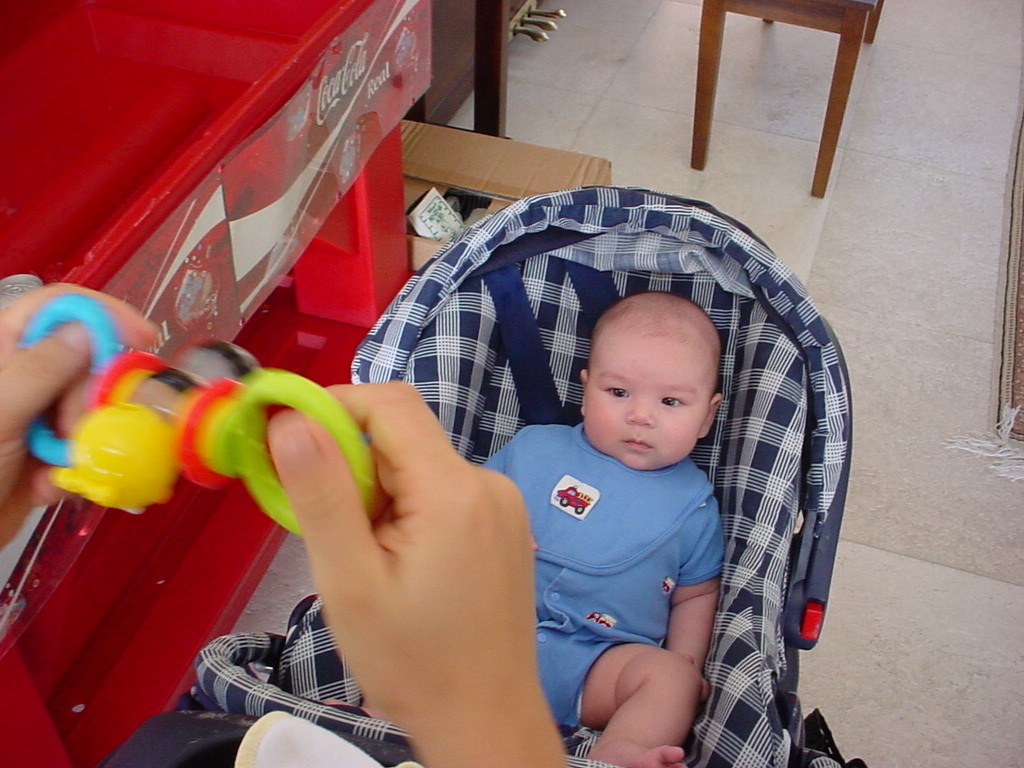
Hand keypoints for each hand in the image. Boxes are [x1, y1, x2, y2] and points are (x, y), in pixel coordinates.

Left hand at [0, 284, 155, 545]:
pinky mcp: (51, 449)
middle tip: (74, 431)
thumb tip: (88, 331)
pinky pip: (88, 446)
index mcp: (4, 348)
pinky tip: (46, 485)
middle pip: (89, 362)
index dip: (103, 313)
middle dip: (90, 400)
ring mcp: (39, 412)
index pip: (60, 306)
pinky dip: (76, 469)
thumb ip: (41, 370)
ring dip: (83, 442)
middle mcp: (24, 373)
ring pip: (94, 408)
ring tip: (54, 468)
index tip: (143, 338)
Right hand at [268, 382, 563, 767]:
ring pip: (420, 468)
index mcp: (453, 489)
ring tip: (368, 563)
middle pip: (404, 439)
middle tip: (331, 534)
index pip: (389, 404)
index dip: (333, 406)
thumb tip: (292, 419)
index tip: (288, 440)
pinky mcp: (504, 527)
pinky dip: (408, 512)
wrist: (486, 720)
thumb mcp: (349, 582)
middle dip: (354, 469)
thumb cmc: (412, 663)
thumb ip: (321, 494)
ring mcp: (503, 506)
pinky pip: (443, 494)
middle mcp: (488, 483)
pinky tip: (401, 568)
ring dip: (379, 496)